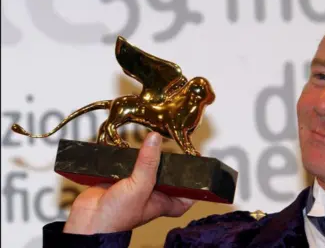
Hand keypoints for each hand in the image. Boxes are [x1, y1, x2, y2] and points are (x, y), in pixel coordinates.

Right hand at [63, 132, 194, 233]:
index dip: (196, 182)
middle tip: (175, 145)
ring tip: (153, 141)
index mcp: (164, 202)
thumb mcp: (140, 186)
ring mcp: (136, 186)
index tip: (199, 164)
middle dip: (170, 162)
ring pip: (148, 167)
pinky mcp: (120, 179)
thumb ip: (148, 163)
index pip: (188, 194)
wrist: (88, 222)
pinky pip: (128, 164)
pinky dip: (128, 156)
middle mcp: (152, 194)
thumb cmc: (116, 217)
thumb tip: (155, 140)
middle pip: (168, 175)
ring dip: (148, 156)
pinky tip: (130, 147)